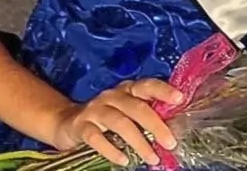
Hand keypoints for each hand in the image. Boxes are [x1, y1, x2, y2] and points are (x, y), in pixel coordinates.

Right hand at [52, 79, 183, 164]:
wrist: (67, 123)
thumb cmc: (105, 119)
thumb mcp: (125, 112)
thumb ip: (144, 116)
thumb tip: (172, 130)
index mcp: (127, 90)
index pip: (147, 85)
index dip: (163, 90)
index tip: (180, 98)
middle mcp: (112, 96)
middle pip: (136, 107)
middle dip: (156, 124)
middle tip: (170, 142)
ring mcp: (95, 109)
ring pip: (119, 122)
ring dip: (138, 141)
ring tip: (151, 158)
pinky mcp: (82, 125)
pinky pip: (96, 137)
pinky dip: (111, 150)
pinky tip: (123, 160)